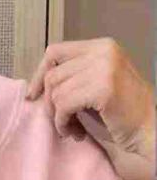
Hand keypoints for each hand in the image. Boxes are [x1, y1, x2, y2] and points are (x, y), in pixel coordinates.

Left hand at [26, 38, 154, 162]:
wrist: (147, 129)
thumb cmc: (121, 113)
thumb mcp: (96, 84)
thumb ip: (74, 77)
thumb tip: (37, 87)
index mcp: (101, 46)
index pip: (55, 51)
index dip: (39, 75)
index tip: (33, 96)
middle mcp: (102, 51)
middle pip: (52, 75)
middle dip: (50, 104)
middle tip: (62, 122)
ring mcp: (103, 68)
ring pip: (56, 92)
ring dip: (58, 117)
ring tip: (72, 129)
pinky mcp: (102, 88)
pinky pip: (64, 105)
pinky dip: (63, 123)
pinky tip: (75, 133)